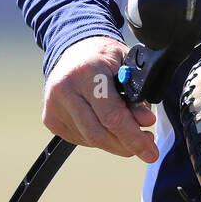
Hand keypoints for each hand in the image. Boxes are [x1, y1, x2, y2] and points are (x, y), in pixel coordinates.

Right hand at [42, 35, 158, 163]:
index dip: (133, 137)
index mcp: (88, 71)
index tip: (150, 152)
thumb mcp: (128, 65)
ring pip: (90, 139)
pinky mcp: (50, 118)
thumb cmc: (104, 56)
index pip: (111, 115)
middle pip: (99, 133)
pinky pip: (80, 138)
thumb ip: (138, 92)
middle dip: (127, 145)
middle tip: (147, 146)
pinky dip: (100, 138)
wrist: (72, 49)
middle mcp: (66, 89)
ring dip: (115, 143)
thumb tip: (145, 123)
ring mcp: (54, 106)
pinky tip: (108, 127)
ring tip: (131, 134)